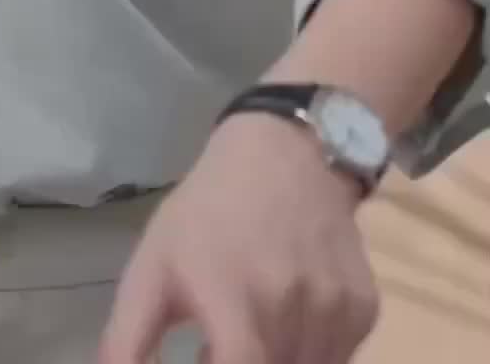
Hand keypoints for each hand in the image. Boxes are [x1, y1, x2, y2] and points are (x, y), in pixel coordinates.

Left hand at [100, 115, 379, 363]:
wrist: (288, 151)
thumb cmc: (209, 211)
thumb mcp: (153, 265)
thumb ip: (129, 338)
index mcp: (233, 300)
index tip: (208, 357)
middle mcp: (291, 310)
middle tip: (220, 346)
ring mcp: (335, 311)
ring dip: (276, 361)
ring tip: (251, 326)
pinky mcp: (364, 310)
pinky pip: (337, 357)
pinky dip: (310, 352)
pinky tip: (289, 315)